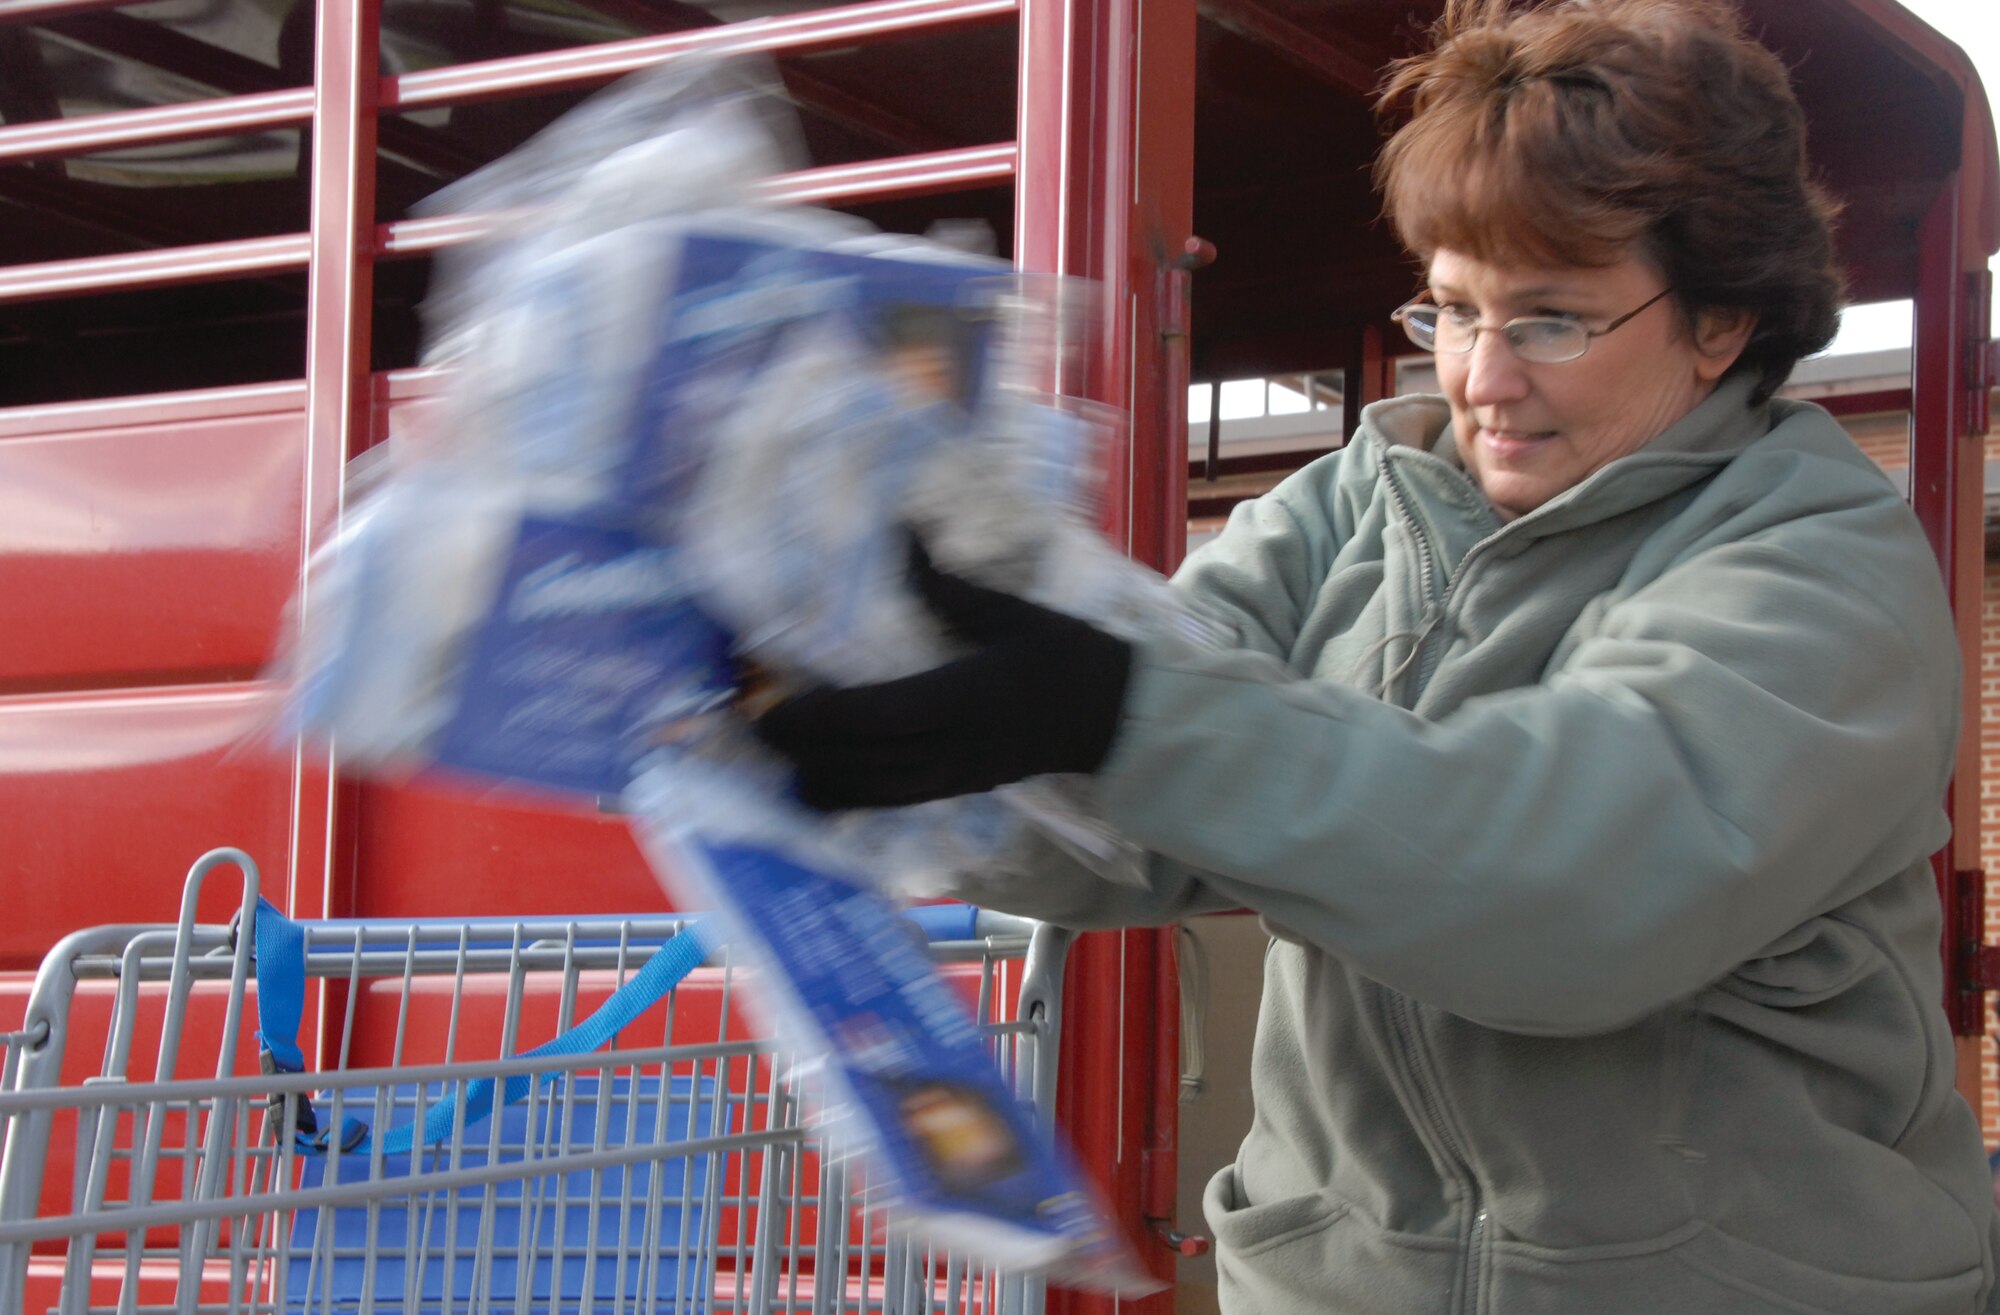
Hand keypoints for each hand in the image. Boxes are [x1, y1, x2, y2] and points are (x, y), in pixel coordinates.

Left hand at [751, 537, 1132, 809]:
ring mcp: (958, 776)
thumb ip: (953, 589)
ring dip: (824, 784)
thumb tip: (903, 540)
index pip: (874, 716)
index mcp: (963, 698)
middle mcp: (953, 747)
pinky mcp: (964, 789)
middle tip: (757, 736)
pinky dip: (856, 799)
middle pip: (862, 763)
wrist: (1119, 719)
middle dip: (805, 755)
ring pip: (875, 793)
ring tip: (782, 770)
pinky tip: (828, 790)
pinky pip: (898, 802)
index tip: (772, 709)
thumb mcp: (1015, 615)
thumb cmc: (1070, 658)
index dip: (816, 719)